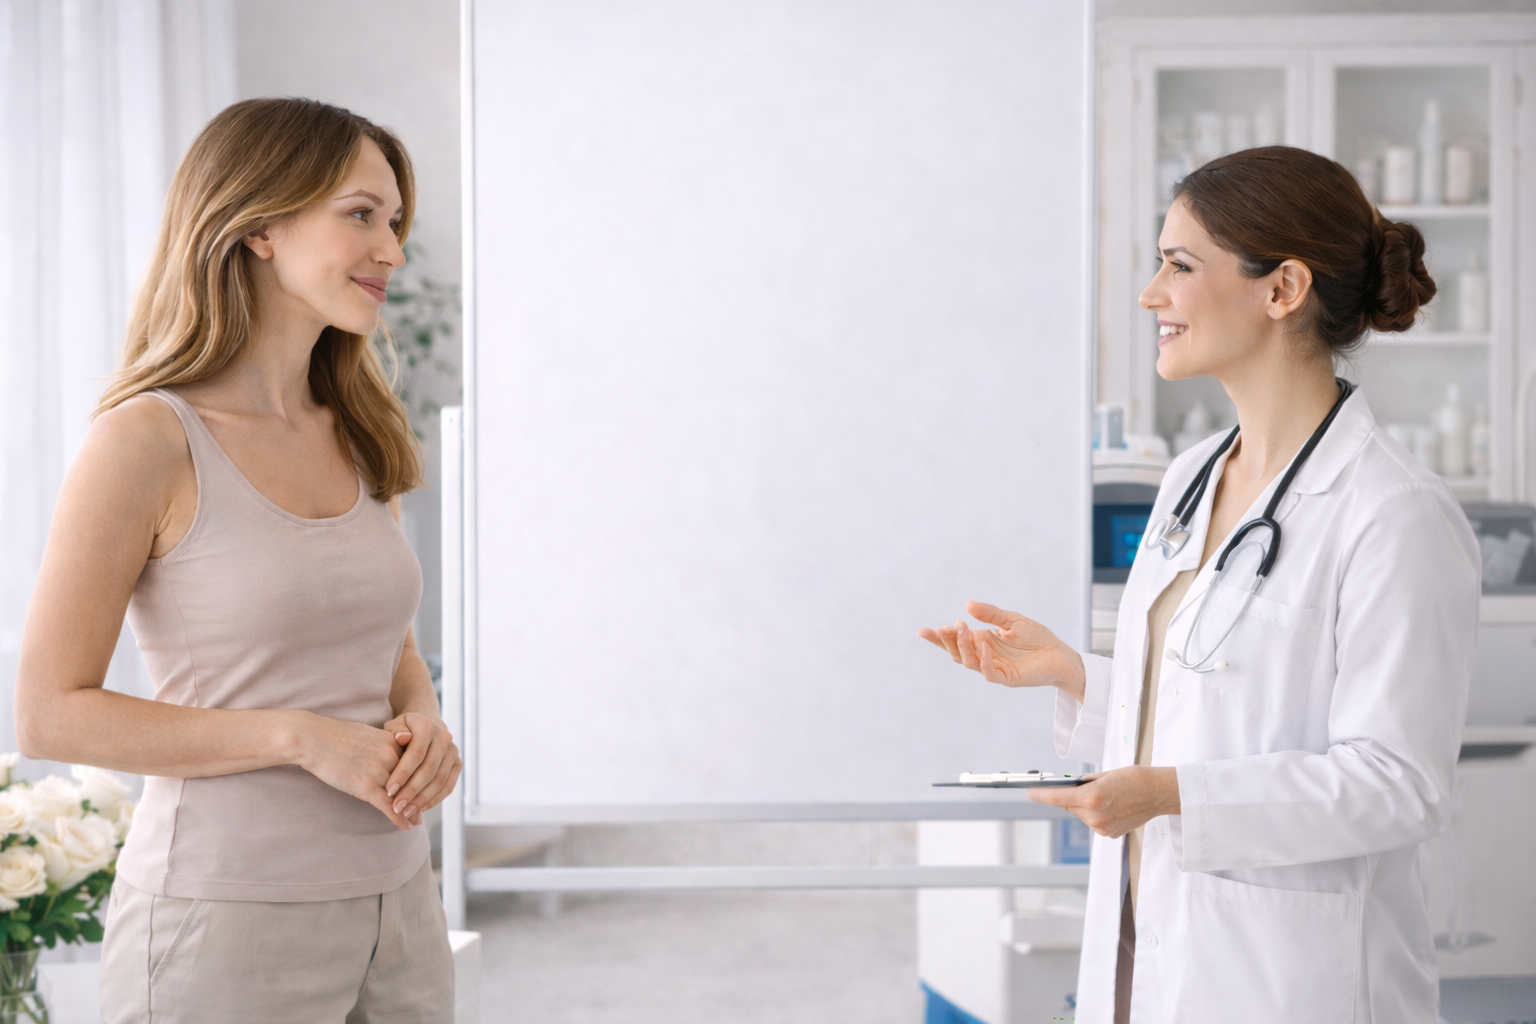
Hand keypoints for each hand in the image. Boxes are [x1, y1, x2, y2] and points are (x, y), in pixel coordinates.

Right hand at [294, 714, 414, 830]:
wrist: (312, 738)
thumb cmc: (336, 736)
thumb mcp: (368, 734)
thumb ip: (384, 745)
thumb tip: (392, 755)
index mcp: (392, 741)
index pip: (414, 763)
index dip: (420, 779)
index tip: (427, 789)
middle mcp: (390, 755)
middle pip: (412, 780)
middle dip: (418, 796)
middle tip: (424, 810)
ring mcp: (378, 771)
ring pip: (402, 795)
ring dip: (410, 810)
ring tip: (417, 820)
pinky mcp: (365, 785)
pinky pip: (388, 805)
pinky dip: (399, 818)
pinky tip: (407, 826)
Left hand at [381, 711, 460, 825]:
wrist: (425, 725)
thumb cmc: (403, 729)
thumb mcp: (394, 725)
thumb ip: (395, 731)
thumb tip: (402, 738)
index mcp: (427, 727)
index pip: (416, 754)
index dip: (402, 774)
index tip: (388, 791)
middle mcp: (444, 738)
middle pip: (429, 770)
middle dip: (411, 792)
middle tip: (396, 808)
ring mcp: (453, 752)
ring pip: (439, 781)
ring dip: (422, 799)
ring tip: (406, 812)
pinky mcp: (458, 764)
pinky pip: (449, 786)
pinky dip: (435, 799)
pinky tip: (420, 809)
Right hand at [918, 601, 1085, 701]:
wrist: (1059, 654)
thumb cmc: (1036, 638)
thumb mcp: (1012, 620)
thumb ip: (991, 614)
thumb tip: (968, 605)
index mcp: (982, 641)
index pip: (955, 641)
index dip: (938, 638)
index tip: (921, 631)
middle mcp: (983, 656)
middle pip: (956, 653)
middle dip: (947, 641)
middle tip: (944, 628)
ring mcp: (993, 668)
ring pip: (968, 662)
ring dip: (963, 646)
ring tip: (961, 629)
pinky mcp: (1006, 678)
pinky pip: (989, 673)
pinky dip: (983, 661)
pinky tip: (983, 646)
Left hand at [1026, 766, 1180, 838]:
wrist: (1159, 793)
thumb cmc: (1135, 779)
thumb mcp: (1104, 774)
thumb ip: (1084, 783)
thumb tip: (1067, 787)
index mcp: (1092, 797)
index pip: (1057, 798)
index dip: (1040, 795)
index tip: (1030, 792)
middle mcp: (1095, 816)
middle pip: (1069, 806)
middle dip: (1074, 797)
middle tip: (1090, 787)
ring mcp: (1102, 828)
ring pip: (1082, 815)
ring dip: (1087, 806)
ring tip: (1108, 797)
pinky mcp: (1109, 834)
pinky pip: (1094, 822)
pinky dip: (1097, 814)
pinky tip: (1113, 807)